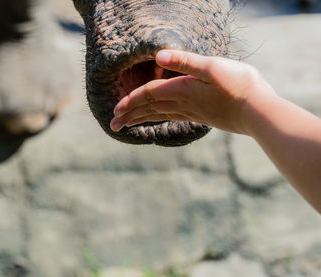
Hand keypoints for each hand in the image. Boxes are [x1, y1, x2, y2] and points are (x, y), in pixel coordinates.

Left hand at [110, 50, 273, 134]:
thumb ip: (184, 61)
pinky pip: (173, 117)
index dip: (130, 101)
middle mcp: (183, 104)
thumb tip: (158, 55)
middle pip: (150, 109)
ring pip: (159, 115)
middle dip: (129, 115)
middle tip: (113, 125)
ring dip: (142, 119)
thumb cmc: (238, 86)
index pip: (148, 95)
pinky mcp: (202, 116)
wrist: (259, 112)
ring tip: (128, 125)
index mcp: (182, 90)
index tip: (114, 110)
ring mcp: (193, 112)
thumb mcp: (211, 67)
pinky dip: (159, 118)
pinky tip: (160, 119)